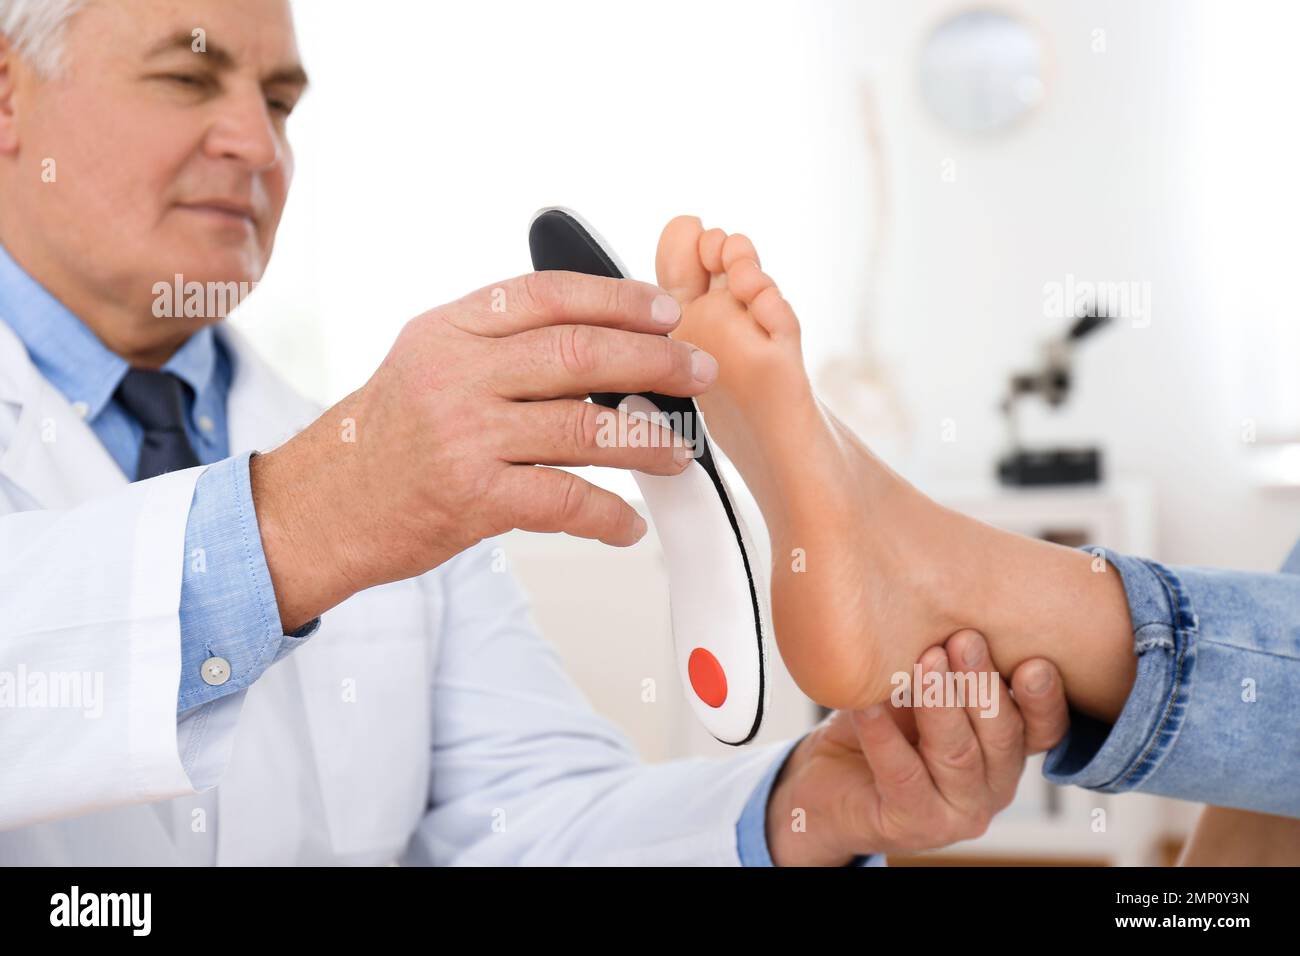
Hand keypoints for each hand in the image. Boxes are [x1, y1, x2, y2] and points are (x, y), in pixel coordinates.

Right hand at [251, 271, 716, 630]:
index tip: (666, 311)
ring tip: (678, 451)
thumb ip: (497, 344)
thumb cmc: (385, 439)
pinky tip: (629, 524)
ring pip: (583, 427)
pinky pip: (564, 500)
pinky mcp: (471, 498)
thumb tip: (598, 340)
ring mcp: (464, 435)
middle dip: (653, 360)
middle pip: (578, 353)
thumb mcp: (428, 363)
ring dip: (646, 440)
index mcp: (448, 330)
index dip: (617, 298)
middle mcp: (455, 373)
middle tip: (697, 374)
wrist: (321, 508)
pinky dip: (609, 515)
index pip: (547, 295)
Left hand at [766, 629, 1069, 865]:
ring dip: (941, 705)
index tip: (1034, 663)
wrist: (829, 781)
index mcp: (1008, 748)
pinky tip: (867, 705)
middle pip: (1002, 736)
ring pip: (957, 755)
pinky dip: (884, 736)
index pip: (1044, 729)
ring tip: (925, 662)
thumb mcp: (921, 688)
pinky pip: (902, 775)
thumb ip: (945, 660)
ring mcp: (958, 812)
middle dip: (983, 684)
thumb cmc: (887, 723)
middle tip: (964, 640)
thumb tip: (944, 600)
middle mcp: (994, 784)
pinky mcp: (913, 824)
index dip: (1045, 699)